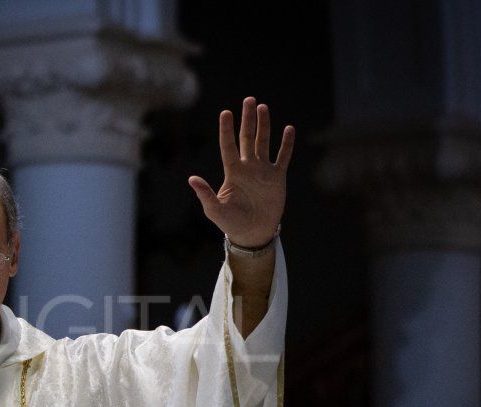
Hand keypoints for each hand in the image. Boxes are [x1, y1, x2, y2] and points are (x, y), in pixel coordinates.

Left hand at [188, 97, 293, 247]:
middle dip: (248, 119)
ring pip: (264, 142)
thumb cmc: (231, 223)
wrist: (252, 234)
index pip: (228, 146)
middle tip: (249, 99)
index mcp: (232, 172)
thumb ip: (205, 193)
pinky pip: (282, 157)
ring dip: (264, 125)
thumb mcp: (215, 210)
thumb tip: (191, 178)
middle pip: (247, 138)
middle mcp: (247, 167)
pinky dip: (286, 144)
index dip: (227, 130)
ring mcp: (263, 171)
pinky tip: (288, 129)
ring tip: (263, 107)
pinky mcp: (277, 178)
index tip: (225, 113)